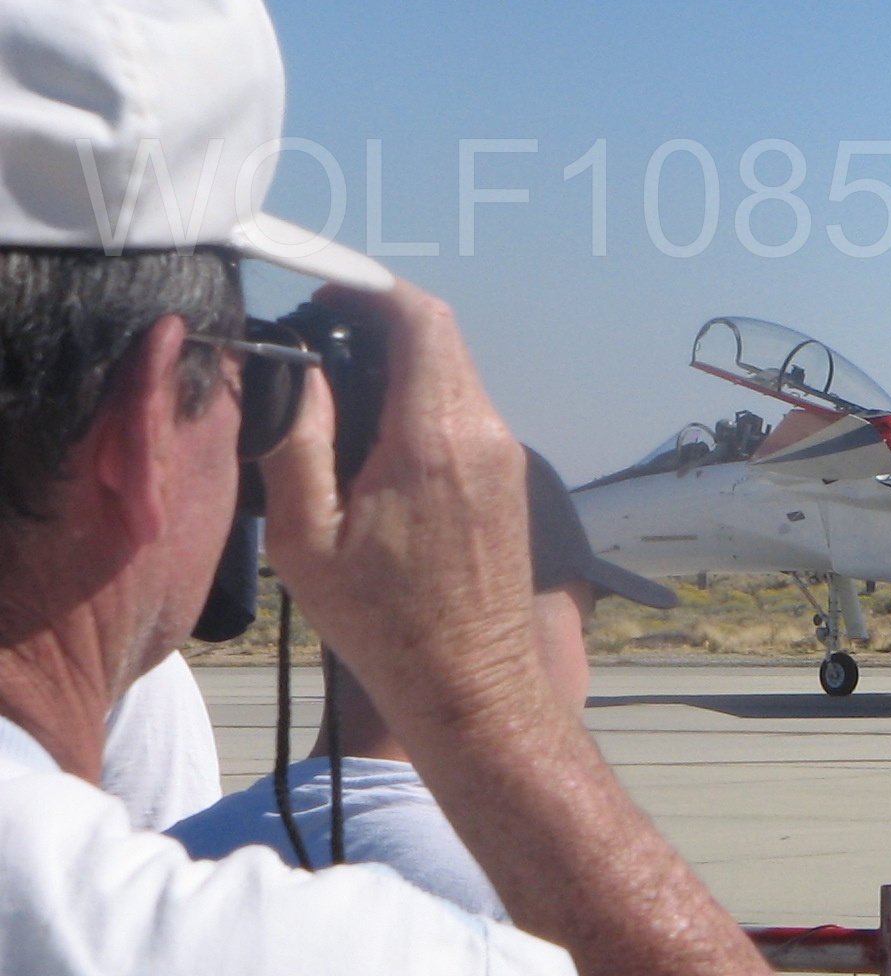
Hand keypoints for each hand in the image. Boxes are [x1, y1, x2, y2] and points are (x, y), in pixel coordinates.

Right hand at [260, 279, 544, 737]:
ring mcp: (504, 455)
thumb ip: (299, 442)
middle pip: (438, 340)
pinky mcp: (508, 478)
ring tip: (338, 397)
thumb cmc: (385, 624)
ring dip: (399, 368)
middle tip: (319, 342)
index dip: (371, 292)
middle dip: (378, 326)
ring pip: (452, 376)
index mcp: (434, 437)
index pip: (420, 319)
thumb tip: (296, 372)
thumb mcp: (308, 539)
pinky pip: (464, 414)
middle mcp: (483, 433)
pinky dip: (420, 405)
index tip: (324, 297)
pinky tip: (375, 445)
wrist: (470, 683)